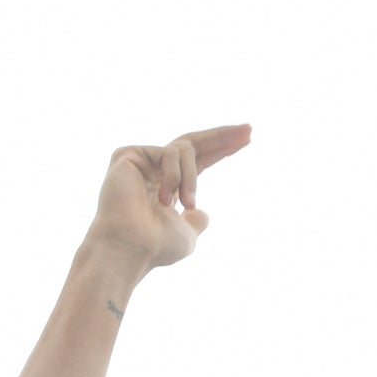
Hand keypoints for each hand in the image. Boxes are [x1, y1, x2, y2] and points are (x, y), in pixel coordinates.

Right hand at [82, 125, 249, 277]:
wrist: (131, 247)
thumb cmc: (155, 247)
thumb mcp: (186, 236)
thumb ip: (196, 223)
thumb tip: (202, 214)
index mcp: (169, 187)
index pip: (199, 161)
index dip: (222, 149)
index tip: (247, 139)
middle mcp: (154, 170)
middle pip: (194, 143)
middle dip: (223, 136)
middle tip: (249, 129)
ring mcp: (141, 161)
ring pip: (185, 149)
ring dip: (192, 178)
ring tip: (188, 204)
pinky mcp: (128, 154)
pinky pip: (168, 152)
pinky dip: (175, 176)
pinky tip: (165, 198)